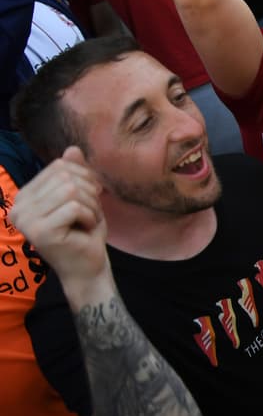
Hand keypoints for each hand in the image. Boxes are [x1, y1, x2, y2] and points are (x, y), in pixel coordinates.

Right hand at [10, 148, 109, 290]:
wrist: (87, 266)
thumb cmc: (84, 231)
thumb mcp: (83, 196)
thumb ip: (75, 172)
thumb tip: (72, 149)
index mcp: (25, 196)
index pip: (59, 166)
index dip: (84, 178)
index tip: (88, 200)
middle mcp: (18, 207)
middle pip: (66, 176)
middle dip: (89, 193)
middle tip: (89, 214)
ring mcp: (26, 220)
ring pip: (71, 190)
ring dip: (91, 206)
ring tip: (87, 222)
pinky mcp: (39, 231)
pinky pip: (75, 207)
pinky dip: (89, 217)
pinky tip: (84, 230)